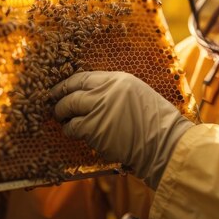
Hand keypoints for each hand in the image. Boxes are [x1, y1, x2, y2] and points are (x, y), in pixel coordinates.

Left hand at [51, 71, 193, 189]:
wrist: (163, 142)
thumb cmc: (155, 122)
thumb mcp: (136, 94)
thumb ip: (114, 92)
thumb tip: (90, 95)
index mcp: (119, 79)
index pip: (84, 77)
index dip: (69, 83)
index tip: (61, 89)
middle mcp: (107, 90)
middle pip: (73, 90)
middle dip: (60, 97)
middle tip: (55, 104)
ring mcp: (99, 108)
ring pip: (69, 107)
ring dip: (63, 114)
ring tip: (63, 119)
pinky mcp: (94, 128)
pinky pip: (73, 127)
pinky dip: (70, 130)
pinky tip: (73, 132)